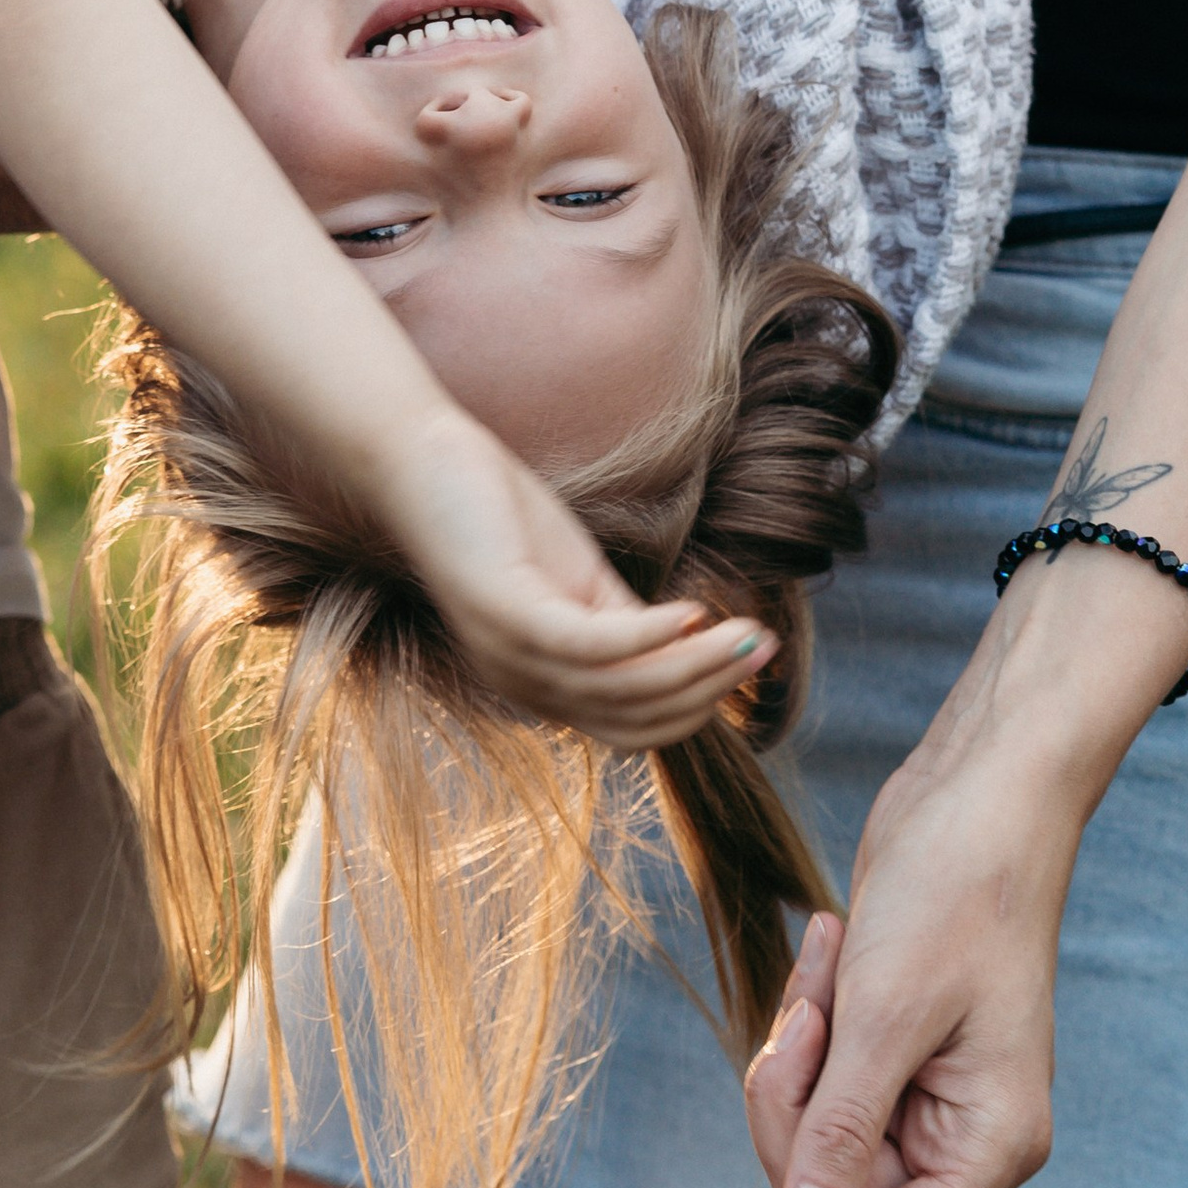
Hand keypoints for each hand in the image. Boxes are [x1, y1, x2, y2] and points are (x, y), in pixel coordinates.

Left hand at [375, 400, 772, 747]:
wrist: (421, 460)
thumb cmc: (501, 515)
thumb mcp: (580, 582)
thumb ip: (630, 625)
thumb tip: (700, 651)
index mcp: (541, 685)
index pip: (632, 728)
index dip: (698, 705)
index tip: (752, 662)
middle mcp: (522, 684)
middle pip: (636, 718)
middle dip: (710, 688)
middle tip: (765, 647)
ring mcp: (510, 654)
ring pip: (623, 689)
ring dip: (698, 665)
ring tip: (748, 632)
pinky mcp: (507, 612)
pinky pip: (593, 645)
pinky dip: (652, 636)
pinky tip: (695, 611)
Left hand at [707, 737, 1072, 1187]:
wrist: (976, 795)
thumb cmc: (953, 895)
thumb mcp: (885, 1017)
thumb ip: (841, 1138)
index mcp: (989, 1148)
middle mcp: (962, 1135)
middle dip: (794, 1104)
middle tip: (806, 1017)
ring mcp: (927, 1090)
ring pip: (815, 1125)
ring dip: (798, 1046)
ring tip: (829, 960)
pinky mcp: (892, 1042)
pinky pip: (819, 1068)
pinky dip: (809, 1012)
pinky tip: (830, 944)